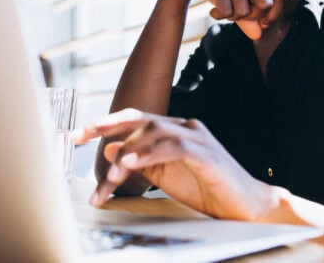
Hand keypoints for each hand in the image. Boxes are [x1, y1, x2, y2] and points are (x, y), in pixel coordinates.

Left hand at [74, 109, 275, 220]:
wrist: (246, 205)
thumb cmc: (208, 190)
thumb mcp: (164, 175)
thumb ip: (140, 161)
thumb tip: (110, 149)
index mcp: (173, 130)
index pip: (134, 119)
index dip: (105, 123)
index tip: (77, 134)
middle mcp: (184, 127)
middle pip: (139, 118)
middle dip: (106, 125)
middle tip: (79, 136)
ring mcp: (197, 137)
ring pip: (152, 133)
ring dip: (127, 153)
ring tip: (110, 173)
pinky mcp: (206, 153)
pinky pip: (173, 147)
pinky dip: (149, 154)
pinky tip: (132, 163)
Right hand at [171, 0, 285, 39]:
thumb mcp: (236, 3)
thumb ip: (248, 20)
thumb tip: (258, 35)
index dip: (274, 14)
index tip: (261, 22)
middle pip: (265, 5)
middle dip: (252, 17)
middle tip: (238, 14)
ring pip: (243, 11)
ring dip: (231, 17)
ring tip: (222, 9)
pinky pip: (226, 10)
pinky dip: (218, 15)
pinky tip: (213, 10)